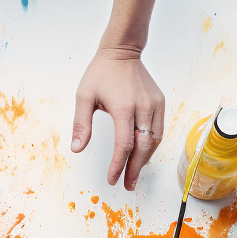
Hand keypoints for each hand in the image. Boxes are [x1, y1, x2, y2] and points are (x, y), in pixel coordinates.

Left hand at [71, 46, 165, 190]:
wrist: (122, 52)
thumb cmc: (101, 73)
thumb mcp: (84, 96)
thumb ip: (80, 124)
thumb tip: (76, 149)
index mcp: (123, 107)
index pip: (123, 145)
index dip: (118, 165)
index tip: (112, 179)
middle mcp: (143, 107)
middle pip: (142, 147)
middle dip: (134, 169)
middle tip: (128, 185)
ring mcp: (155, 105)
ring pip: (154, 141)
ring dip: (144, 160)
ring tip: (133, 175)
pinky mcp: (160, 103)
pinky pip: (158, 131)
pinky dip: (151, 147)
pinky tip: (142, 156)